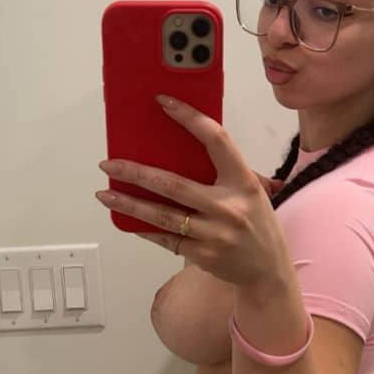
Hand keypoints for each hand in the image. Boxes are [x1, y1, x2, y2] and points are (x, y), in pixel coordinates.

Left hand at [96, 95, 289, 288]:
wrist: (268, 270)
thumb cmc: (257, 225)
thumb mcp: (251, 193)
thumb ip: (225, 174)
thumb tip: (182, 150)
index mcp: (242, 182)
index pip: (216, 140)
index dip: (189, 118)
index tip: (163, 103)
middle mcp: (228, 207)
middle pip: (173, 184)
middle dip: (136, 173)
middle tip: (110, 164)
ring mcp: (214, 234)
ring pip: (162, 216)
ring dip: (129, 205)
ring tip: (105, 195)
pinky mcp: (202, 255)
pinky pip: (166, 238)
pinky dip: (145, 229)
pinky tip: (127, 221)